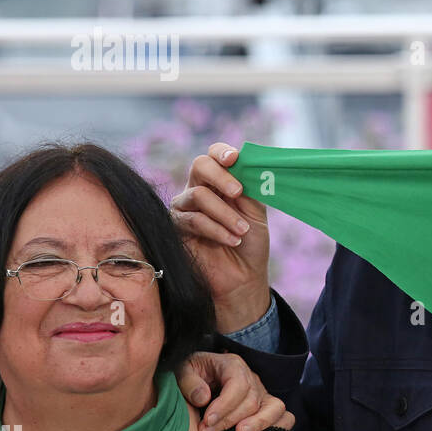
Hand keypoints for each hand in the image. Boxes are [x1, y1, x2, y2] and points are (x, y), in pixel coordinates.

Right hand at [171, 142, 271, 331]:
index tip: (235, 158)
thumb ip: (249, 187)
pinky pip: (193, 219)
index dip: (222, 152)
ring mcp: (185, 207)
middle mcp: (201, 190)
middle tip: (238, 193)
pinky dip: (216, 229)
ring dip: (224, 213)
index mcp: (222, 183)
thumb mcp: (256, 212)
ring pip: (198, 195)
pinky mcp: (175, 228)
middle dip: (221, 176)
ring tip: (242, 230)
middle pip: (200, 166)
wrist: (242, 277)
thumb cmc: (250, 244)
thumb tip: (245, 162)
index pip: (215, 156)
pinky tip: (232, 240)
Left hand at [175, 351, 293, 430]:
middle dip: (228, 420)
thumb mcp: (183, 370)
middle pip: (251, 401)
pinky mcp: (267, 409)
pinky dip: (277, 428)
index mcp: (233, 365)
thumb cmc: (192, 375)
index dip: (224, 405)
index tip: (207, 421)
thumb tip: (203, 398)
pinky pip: (284, 417)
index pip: (238, 385)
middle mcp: (252, 379)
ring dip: (258, 424)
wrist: (198, 378)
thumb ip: (189, 382)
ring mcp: (262, 394)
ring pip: (274, 408)